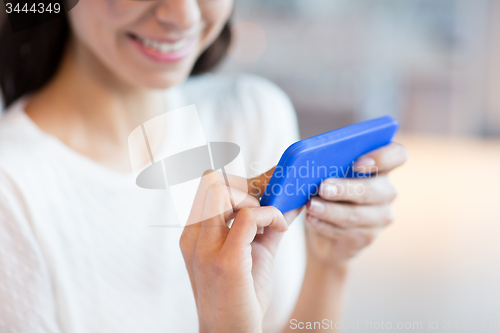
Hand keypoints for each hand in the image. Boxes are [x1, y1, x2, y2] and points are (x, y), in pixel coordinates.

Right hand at [180, 169, 298, 332]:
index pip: (208, 186)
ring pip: (222, 191)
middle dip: (246, 184)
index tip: (265, 188)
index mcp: (194, 235)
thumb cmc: (242, 298)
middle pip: (212, 181)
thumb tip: (291, 199)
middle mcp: (194, 238)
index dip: (239, 181)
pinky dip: (271, 214)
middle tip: (269, 202)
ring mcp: (206, 249)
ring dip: (254, 198)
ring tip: (272, 219)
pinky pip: (249, 216)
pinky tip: (280, 228)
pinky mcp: (226, 261)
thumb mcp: (254, 254)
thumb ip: (268, 226)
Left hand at [304, 142, 407, 265]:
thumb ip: (330, 165)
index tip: (358, 163)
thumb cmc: (327, 190)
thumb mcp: (328, 174)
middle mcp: (386, 191)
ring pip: (356, 214)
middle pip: (371, 190)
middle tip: (322, 188)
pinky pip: (346, 231)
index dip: (382, 157)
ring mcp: (381, 216)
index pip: (397, 155)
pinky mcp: (368, 236)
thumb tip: (315, 163)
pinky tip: (312, 218)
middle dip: (344, 189)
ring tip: (311, 206)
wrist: (324, 228)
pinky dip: (325, 224)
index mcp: (381, 167)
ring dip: (330, 210)